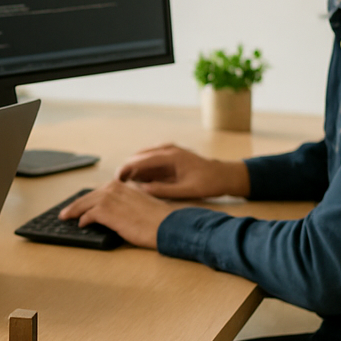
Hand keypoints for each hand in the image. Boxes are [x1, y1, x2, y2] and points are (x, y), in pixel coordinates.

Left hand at [58, 180, 174, 249]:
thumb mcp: (140, 205)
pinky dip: (83, 219)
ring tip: (66, 217)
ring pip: (85, 203)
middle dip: (76, 204)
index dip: (89, 199)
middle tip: (66, 211)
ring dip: (74, 211)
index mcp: (124, 186)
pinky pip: (88, 214)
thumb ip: (125, 204)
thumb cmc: (158, 220)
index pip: (101, 191)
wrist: (167, 225)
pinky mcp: (107, 211)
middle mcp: (115, 188)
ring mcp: (110, 198)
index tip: (82, 204)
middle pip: (89, 196)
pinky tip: (82, 224)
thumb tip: (112, 213)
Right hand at [116, 143, 249, 198]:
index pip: (142, 160)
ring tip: (124, 186)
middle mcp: (168, 150)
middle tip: (116, 185)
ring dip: (133, 170)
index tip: (116, 179)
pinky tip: (138, 182)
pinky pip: (150, 162)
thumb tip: (142, 190)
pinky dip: (142, 170)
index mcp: (171, 156)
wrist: (225, 175)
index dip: (127, 169)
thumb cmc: (209, 183)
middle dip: (126, 169)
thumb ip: (164, 190)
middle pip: (139, 157)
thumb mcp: (187, 190)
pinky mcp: (169, 158)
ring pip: (143, 159)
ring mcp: (168, 152)